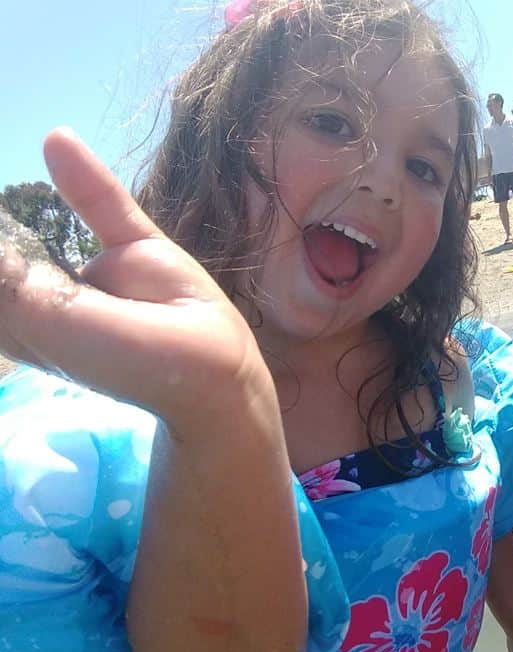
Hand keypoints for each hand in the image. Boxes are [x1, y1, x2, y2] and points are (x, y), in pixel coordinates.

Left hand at [0, 128, 271, 432]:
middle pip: (12, 249)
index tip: (4, 244)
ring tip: (10, 153)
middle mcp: (51, 293)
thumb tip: (2, 243)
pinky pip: (104, 204)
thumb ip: (13, 278)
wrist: (209, 368)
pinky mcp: (136, 248)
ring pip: (46, 224)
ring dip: (19, 204)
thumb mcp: (50, 318)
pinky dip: (83, 174)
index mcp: (20, 323)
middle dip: (8, 229)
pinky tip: (59, 140)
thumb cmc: (125, 359)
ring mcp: (94, 268)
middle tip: (5, 214)